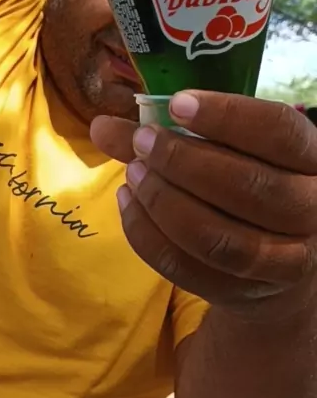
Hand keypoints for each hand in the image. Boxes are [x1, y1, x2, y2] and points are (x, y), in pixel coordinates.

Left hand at [90, 94, 316, 316]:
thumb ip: (168, 135)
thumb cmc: (247, 186)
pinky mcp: (248, 293)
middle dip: (185, 163)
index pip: (279, 132)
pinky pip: (190, 270)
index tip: (177, 104)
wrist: (274, 266)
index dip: (228, 117)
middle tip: (142, 144)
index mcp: (313, 159)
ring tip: (132, 175)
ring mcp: (285, 260)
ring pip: (220, 239)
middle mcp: (313, 210)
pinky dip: (149, 238)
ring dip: (165, 204)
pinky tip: (129, 205)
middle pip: (251, 188)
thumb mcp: (226, 151)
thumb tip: (101, 126)